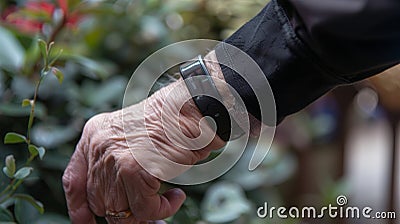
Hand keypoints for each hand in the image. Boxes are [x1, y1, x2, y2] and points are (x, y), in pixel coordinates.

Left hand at [62, 79, 224, 222]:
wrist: (193, 106)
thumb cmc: (173, 121)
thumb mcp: (134, 137)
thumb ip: (117, 163)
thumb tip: (121, 206)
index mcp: (95, 135)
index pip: (73, 181)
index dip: (80, 208)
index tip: (90, 221)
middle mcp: (99, 147)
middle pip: (99, 201)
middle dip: (123, 214)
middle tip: (149, 215)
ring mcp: (114, 160)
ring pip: (120, 211)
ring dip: (146, 213)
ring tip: (166, 202)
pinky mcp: (135, 171)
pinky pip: (145, 209)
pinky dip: (163, 209)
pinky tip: (176, 196)